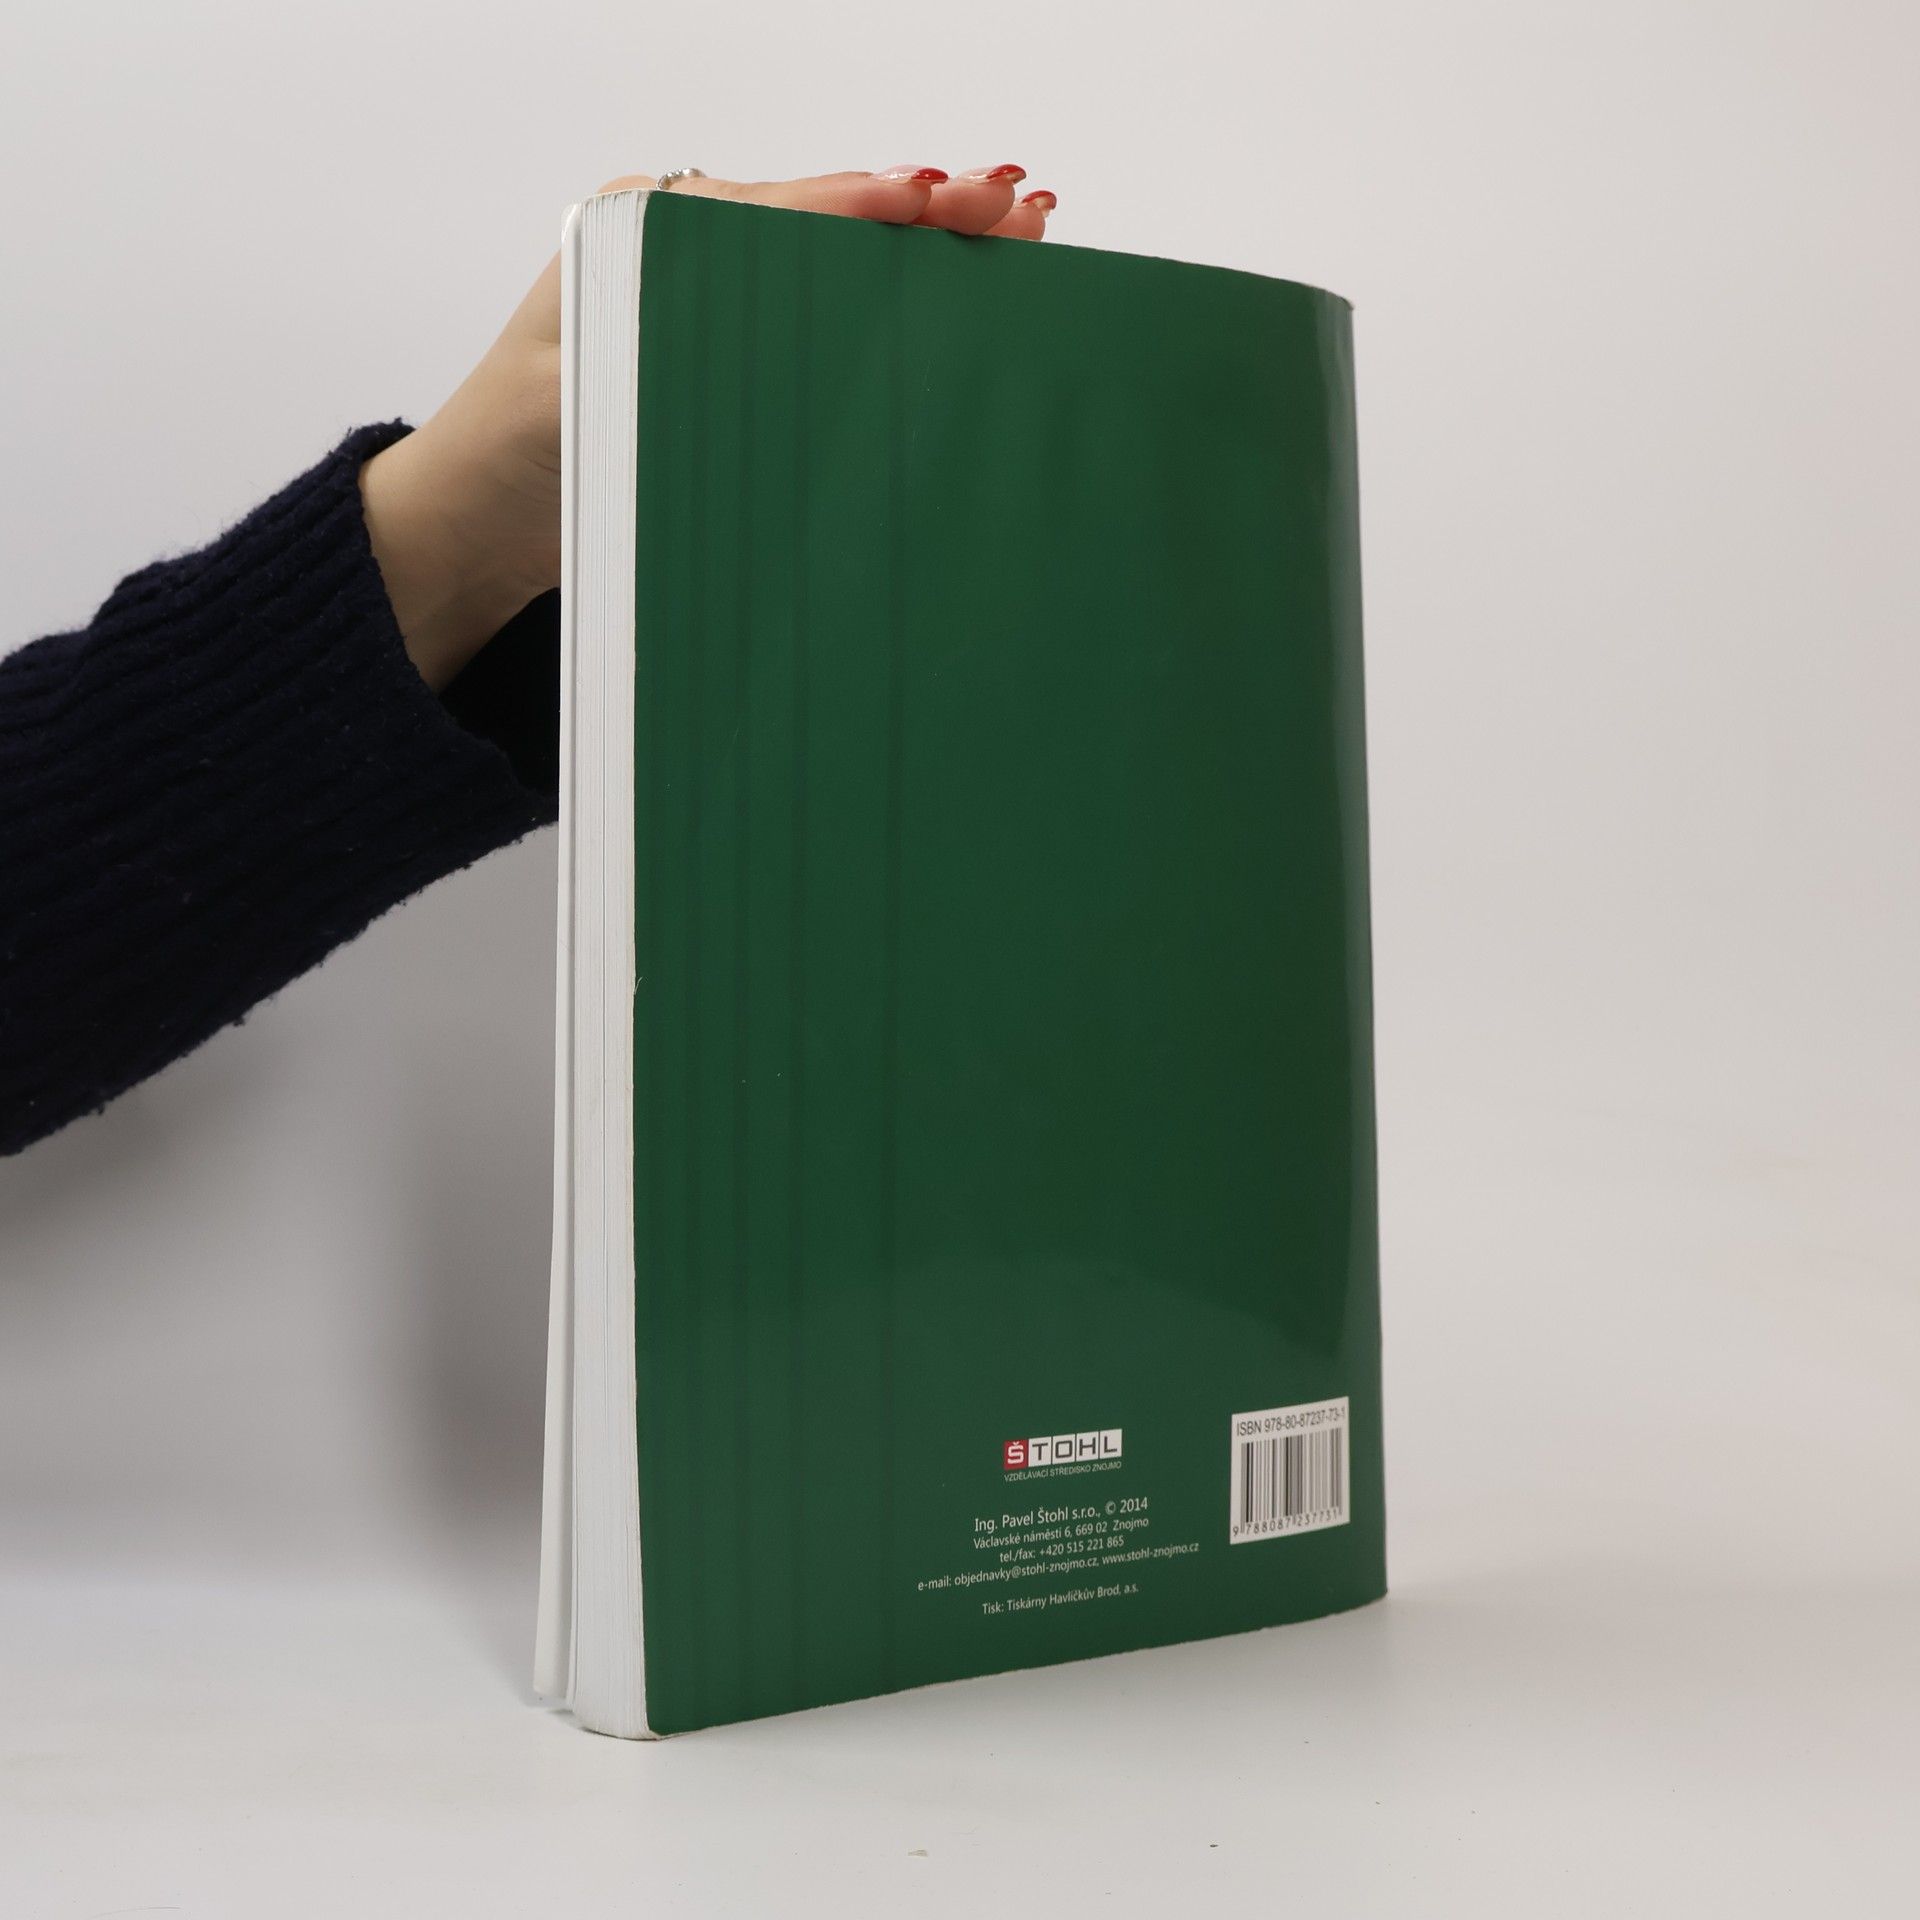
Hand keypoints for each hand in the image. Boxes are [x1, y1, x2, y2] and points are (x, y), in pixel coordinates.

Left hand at [361, 166, 1056, 690]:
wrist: (463, 533)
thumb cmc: (503, 464)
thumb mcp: (575, 400)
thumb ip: (658, 353)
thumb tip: (766, 334)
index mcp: (643, 235)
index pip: (785, 209)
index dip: (877, 205)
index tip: (956, 198)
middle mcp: (683, 256)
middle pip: (826, 225)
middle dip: (925, 217)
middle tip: (1018, 209)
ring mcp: (707, 309)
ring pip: (833, 270)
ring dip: (920, 259)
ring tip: (1012, 238)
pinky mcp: (723, 366)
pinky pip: (817, 325)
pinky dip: (886, 313)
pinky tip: (947, 303)